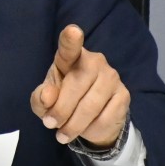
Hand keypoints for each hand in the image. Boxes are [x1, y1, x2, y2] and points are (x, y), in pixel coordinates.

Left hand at [30, 24, 129, 147]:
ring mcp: (112, 76)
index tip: (73, 31)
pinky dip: (91, 129)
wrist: (92, 119)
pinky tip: (85, 130)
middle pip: (76, 84)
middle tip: (50, 124)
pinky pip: (105, 117)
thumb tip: (47, 97)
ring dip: (74, 124)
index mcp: (70, 57)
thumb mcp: (45, 101)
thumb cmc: (63, 100)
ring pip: (91, 105)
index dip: (71, 40)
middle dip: (61, 109)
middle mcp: (94, 61)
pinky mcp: (124, 95)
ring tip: (62, 134)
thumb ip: (41, 98)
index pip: (70, 47)